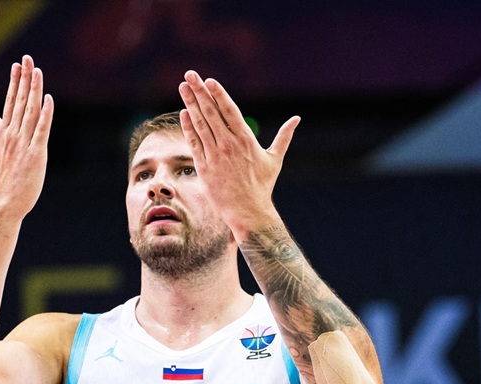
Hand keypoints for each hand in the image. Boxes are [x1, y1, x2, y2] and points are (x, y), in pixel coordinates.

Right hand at [0, 55, 53, 220]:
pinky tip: (48, 100)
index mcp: (5, 133)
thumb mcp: (0, 149)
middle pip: (20, 101)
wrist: (7, 201)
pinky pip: (41, 130)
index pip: (10, 101)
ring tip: (37, 71)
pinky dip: (45, 114)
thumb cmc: (7, 177)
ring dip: (34, 90)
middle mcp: (13, 134)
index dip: (15, 82)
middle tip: (27, 58)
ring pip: (30, 111)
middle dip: (24, 79)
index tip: (18, 64)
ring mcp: (24, 143)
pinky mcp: (35, 154)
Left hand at [178, 70, 299, 232]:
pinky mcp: (204, 167)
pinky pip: (194, 143)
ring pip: (200, 124)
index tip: (209, 80)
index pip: (230, 111)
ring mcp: (215, 156)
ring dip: (191, 104)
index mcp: (246, 140)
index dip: (219, 94)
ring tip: (183, 87)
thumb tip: (297, 118)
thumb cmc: (262, 186)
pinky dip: (188, 127)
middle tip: (190, 74)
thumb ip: (284, 137)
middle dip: (199, 92)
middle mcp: (229, 145)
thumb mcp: (275, 159)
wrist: (247, 211)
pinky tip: (184, 113)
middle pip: (211, 113)